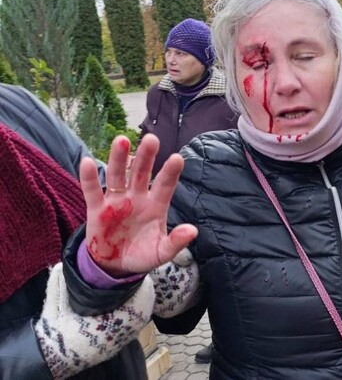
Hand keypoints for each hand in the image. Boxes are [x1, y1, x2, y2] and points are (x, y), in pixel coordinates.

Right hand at [79, 134, 197, 276]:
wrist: (116, 264)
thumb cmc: (143, 254)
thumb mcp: (161, 252)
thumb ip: (176, 242)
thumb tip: (193, 231)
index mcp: (156, 205)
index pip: (165, 185)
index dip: (171, 172)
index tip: (178, 158)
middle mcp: (137, 197)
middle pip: (141, 172)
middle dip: (146, 156)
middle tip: (151, 139)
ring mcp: (117, 200)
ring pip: (117, 174)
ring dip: (119, 158)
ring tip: (122, 140)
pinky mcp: (97, 208)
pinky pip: (92, 190)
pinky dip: (89, 177)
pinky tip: (87, 162)